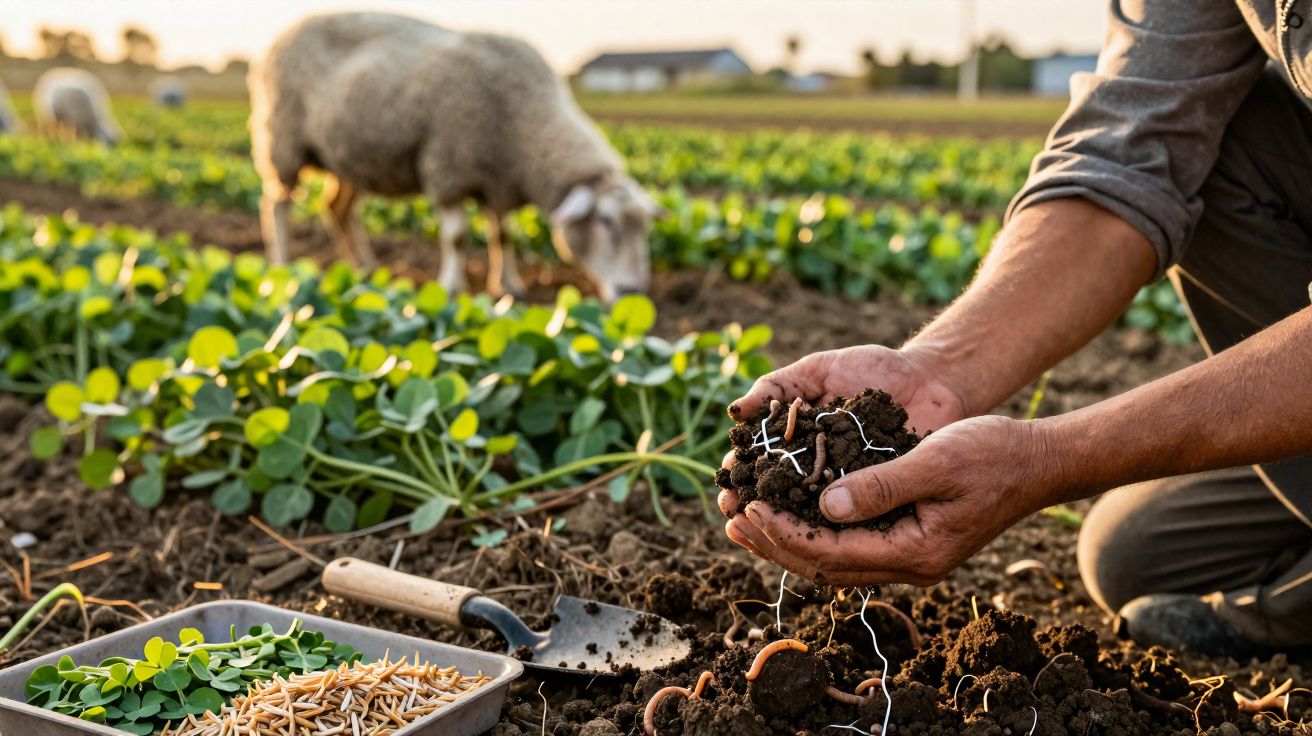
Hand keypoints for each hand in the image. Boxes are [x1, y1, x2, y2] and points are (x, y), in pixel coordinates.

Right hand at [719, 345, 970, 517]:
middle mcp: (815, 470)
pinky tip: (812, 543)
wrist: (932, 380)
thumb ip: (779, 385)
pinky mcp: (876, 503)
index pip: (757, 462)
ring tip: (762, 532)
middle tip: (736, 515)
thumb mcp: (821, 369)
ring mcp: (845, 489)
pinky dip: (830, 533)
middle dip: (752, 506)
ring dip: (782, 528)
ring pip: (807, 517)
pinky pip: (850, 523)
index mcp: (795, 440)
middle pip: (774, 496)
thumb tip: (735, 412)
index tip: (727, 484)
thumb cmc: (875, 370)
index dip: (739, 474)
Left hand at [722, 416, 1061, 585]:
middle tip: (729, 520)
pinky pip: (851, 548)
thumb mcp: (935, 460)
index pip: (831, 551)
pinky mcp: (911, 541)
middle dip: (774, 544)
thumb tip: (824, 506)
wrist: (1038, 462)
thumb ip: (881, 485)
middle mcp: (910, 566)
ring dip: (789, 541)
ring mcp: (911, 557)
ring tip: (746, 522)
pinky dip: (815, 532)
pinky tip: (791, 515)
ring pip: (835, 560)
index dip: (783, 532)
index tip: (747, 508)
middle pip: (825, 566)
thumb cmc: (992, 453)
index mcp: (915, 552)